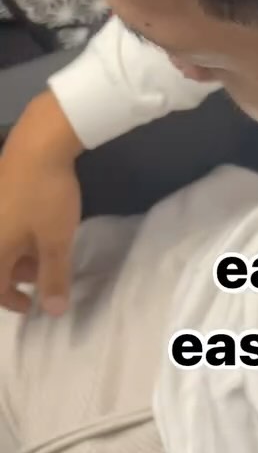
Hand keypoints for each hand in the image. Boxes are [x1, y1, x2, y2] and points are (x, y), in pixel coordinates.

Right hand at [0, 90, 82, 316]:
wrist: (39, 141)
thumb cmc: (45, 196)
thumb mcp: (56, 241)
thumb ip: (54, 278)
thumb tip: (53, 312)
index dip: (13, 301)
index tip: (34, 304)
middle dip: (20, 274)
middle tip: (48, 270)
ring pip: (2, 241)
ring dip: (22, 252)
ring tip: (50, 246)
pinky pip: (4, 222)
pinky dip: (19, 231)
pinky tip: (41, 222)